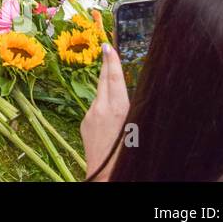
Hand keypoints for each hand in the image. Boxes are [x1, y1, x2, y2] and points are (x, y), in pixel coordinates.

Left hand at [80, 44, 128, 180]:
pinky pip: (95, 109)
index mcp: (117, 110)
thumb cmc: (127, 157)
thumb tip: (130, 97)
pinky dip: (103, 104)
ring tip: (111, 72)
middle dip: (107, 65)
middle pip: (104, 81)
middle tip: (107, 47)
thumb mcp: (137, 131)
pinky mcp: (84, 123)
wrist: (104, 175)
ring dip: (106, 85)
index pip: (115, 79)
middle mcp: (100, 109)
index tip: (108, 46)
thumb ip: (133, 111)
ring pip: (99, 95)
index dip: (112, 61)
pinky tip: (110, 109)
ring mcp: (90, 116)